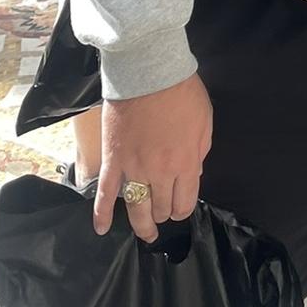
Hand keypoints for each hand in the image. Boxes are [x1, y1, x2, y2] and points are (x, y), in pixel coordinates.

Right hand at [93, 72, 211, 240]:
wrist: (151, 73)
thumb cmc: (183, 93)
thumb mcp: (204, 122)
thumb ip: (199, 154)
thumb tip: (192, 176)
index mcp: (186, 163)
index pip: (185, 202)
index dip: (183, 209)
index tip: (180, 208)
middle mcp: (160, 172)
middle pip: (161, 207)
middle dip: (164, 213)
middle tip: (163, 212)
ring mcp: (134, 168)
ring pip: (136, 208)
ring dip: (141, 225)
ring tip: (146, 233)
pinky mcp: (113, 160)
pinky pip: (105, 194)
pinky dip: (101, 214)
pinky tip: (101, 229)